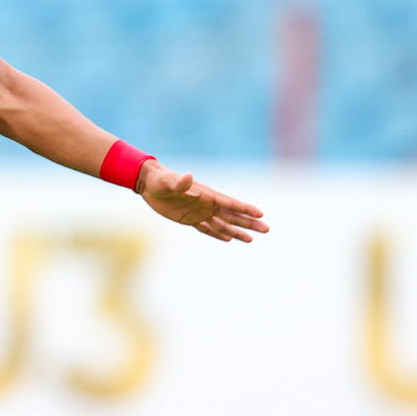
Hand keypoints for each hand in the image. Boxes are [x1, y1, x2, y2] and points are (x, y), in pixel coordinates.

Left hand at [138, 160, 268, 242]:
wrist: (149, 184)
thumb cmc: (160, 181)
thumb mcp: (168, 182)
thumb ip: (180, 182)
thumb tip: (189, 175)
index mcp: (205, 195)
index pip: (229, 203)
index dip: (244, 208)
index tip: (260, 213)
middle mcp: (206, 204)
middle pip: (232, 215)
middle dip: (249, 222)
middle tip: (267, 229)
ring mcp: (199, 212)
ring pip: (222, 224)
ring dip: (237, 231)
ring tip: (251, 240)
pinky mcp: (189, 219)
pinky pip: (206, 228)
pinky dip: (217, 234)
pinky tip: (228, 239)